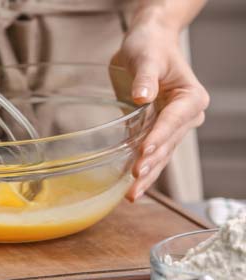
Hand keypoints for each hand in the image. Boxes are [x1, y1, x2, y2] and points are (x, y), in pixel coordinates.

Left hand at [112, 22, 208, 201]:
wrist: (147, 44)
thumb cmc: (150, 46)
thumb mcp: (147, 57)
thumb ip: (145, 77)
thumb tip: (143, 96)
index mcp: (190, 98)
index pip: (173, 121)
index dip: (158, 138)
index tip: (144, 153)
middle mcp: (185, 116)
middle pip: (168, 144)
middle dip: (152, 164)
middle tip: (135, 182)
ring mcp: (171, 126)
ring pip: (160, 155)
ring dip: (147, 175)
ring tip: (132, 194)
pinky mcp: (154, 130)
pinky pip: (149, 152)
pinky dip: (141, 168)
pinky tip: (129, 185)